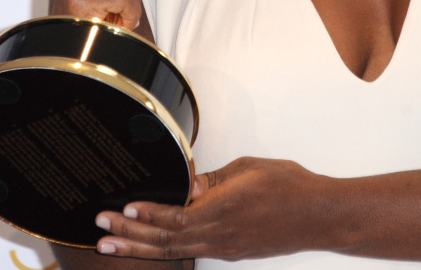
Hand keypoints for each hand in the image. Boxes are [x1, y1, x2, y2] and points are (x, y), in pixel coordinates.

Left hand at [92, 158, 333, 260]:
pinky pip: (191, 250)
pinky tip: (151, 244)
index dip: (146, 215)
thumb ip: (214, 178)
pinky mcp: (232, 251)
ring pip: (174, 251)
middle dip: (130, 234)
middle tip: (102, 230)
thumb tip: (187, 183)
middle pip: (166, 240)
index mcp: (223, 209)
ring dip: (140, 247)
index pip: (174, 217)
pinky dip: (166, 248)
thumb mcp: (249, 168)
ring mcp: (225, 248)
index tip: (123, 209)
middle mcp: (220, 235)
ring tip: (113, 244)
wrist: (319, 216)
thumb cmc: (290, 187)